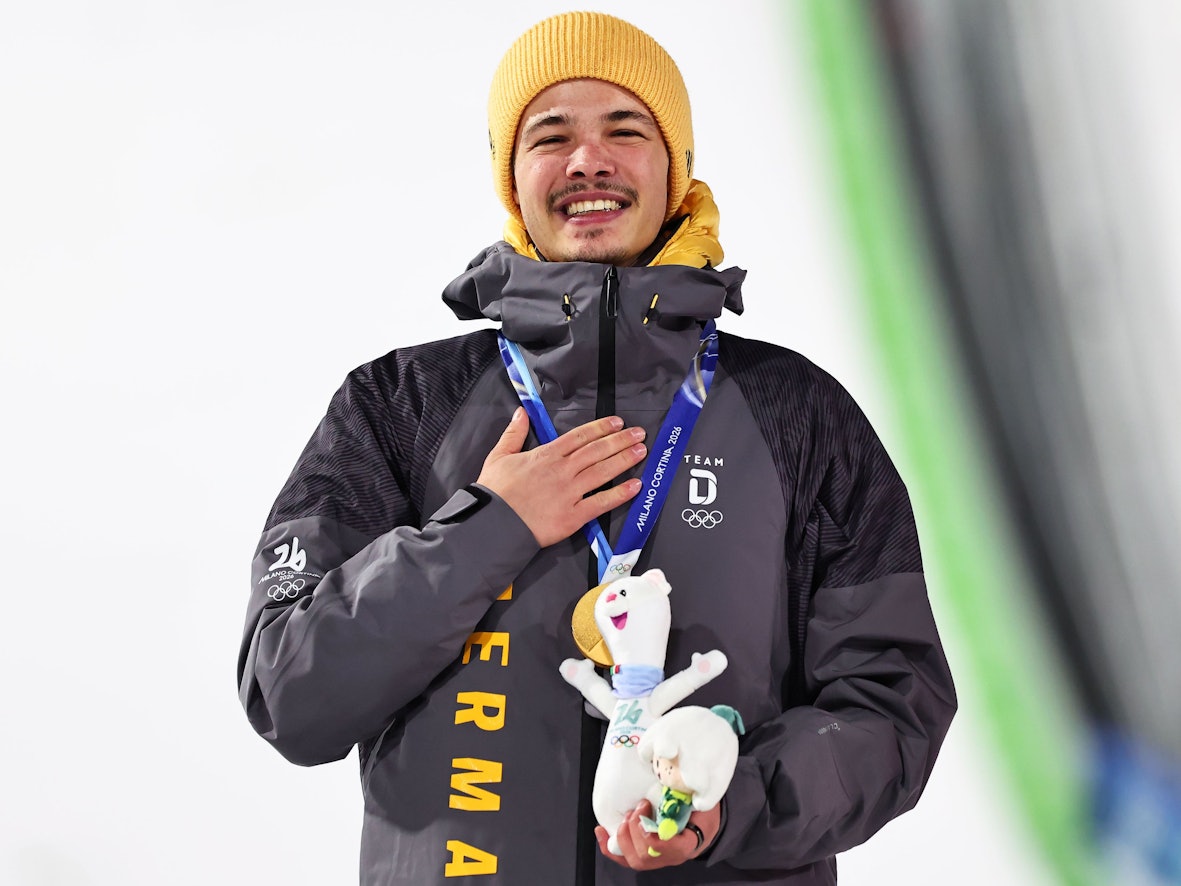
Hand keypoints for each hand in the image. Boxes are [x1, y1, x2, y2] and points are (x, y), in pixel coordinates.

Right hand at [477, 409, 645, 546]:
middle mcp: (562, 470)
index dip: (601, 427)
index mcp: (546, 455)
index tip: (617, 422)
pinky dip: (620, 494)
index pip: (580, 436)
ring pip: (603, 471)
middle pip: (597, 451)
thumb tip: (521, 412)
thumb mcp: (499, 456)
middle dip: (621, 440)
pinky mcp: (573, 516)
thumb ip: (513, 433)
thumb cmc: (495, 492)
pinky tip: (635, 486)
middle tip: (639, 434)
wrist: (494, 523)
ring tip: (641, 451)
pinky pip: (601, 502)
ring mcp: (570, 492)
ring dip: (624, 460)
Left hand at [595, 800, 720, 870]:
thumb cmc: (701, 810)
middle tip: (640, 805)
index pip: (674, 850)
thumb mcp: (703, 801)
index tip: (647, 817)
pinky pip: (623, 858)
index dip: (658, 839)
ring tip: (627, 814)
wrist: (702, 824)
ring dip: (624, 836)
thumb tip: (679, 778)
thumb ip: (693, 795)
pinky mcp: (643, 855)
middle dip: (636, 829)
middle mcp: (670, 856)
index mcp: (688, 843)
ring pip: (633, 859)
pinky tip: (600, 831)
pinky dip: (609, 846)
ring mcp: (656, 859)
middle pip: (647, 856)